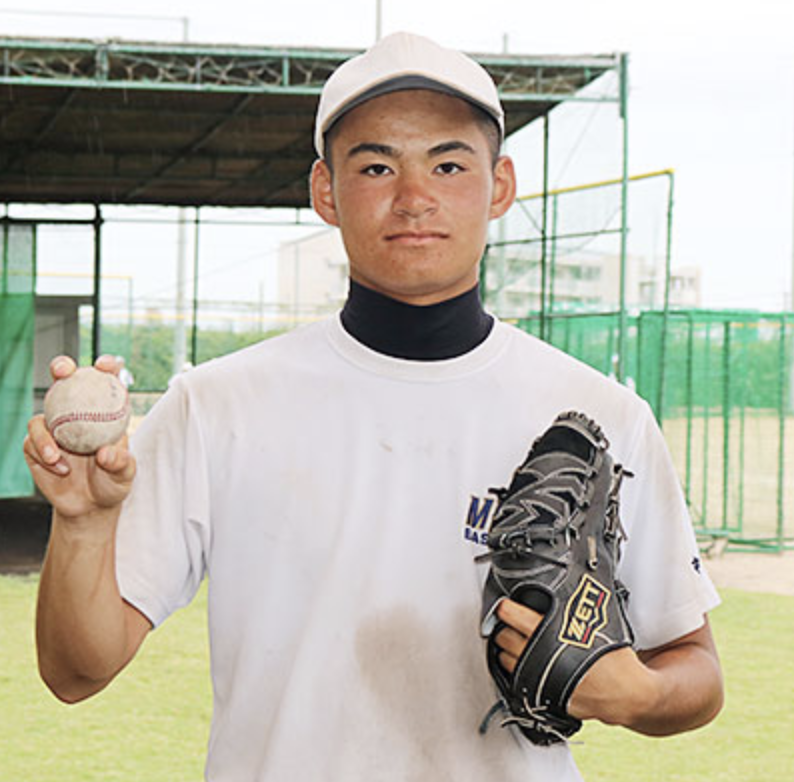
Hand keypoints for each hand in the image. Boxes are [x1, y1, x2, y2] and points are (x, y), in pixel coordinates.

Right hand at [23, 355, 135, 521]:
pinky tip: (59, 468)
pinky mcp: (36, 445)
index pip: (105, 382)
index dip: (106, 366)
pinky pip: (32, 442)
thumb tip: (104, 453)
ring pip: (41, 416)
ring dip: (46, 436)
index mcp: (103, 412)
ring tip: (56, 456)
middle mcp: (76, 413)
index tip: (105, 365)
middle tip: (63, 371)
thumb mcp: (125, 474)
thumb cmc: (113, 483)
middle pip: (65, 381)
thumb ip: (119, 462)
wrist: (89, 506)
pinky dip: (43, 453)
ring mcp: (54, 428)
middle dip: (62, 366)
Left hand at [494, 598, 659, 727]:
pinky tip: (522, 663)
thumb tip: (579, 578)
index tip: (503, 604)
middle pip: (505, 637)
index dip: (506, 607)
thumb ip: (579, 602)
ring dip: (506, 650)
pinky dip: (516, 671)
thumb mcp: (599, 620)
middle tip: (508, 622)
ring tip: (514, 642)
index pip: (513, 615)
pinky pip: (516, 682)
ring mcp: (540, 679)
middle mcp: (541, 657)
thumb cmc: (615, 657)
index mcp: (552, 634)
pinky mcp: (542, 695)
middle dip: (504, 628)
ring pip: (506, 661)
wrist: (627, 693)